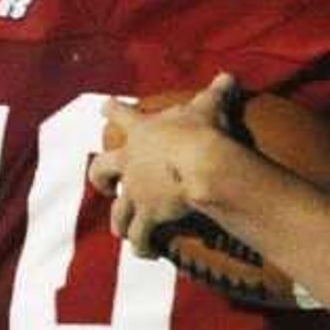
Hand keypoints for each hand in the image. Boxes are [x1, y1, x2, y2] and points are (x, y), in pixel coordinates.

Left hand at [89, 73, 239, 255]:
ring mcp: (135, 192)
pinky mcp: (147, 216)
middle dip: (100, 179)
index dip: (113, 110)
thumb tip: (229, 75)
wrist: (200, 164)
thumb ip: (216, 92)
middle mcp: (130, 164)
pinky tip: (146, 253)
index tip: (103, 107)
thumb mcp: (209, 106)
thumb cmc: (202, 130)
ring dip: (119, 222)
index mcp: (141, 133)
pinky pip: (140, 238)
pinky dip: (142, 247)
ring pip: (117, 212)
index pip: (121, 115)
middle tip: (106, 186)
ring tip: (122, 231)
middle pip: (100, 171)